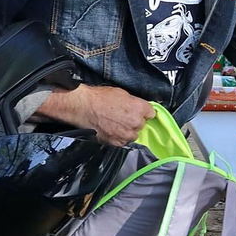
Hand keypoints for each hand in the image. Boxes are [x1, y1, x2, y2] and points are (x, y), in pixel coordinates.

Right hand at [38, 84, 153, 146]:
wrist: (83, 108)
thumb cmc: (99, 98)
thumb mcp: (121, 93)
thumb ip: (133, 102)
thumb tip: (137, 107)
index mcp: (139, 108)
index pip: (151, 113)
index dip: (144, 112)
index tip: (139, 112)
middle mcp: (136, 122)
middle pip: (142, 124)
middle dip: (134, 121)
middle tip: (122, 117)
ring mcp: (127, 134)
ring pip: (133, 135)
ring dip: (127, 131)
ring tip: (115, 124)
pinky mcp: (117, 142)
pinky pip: (123, 142)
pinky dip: (118, 137)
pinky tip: (110, 130)